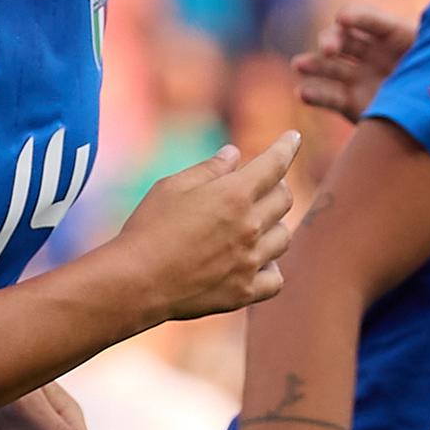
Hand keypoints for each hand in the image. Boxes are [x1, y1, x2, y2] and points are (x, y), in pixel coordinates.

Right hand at [111, 130, 301, 321]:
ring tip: (252, 226)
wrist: (136, 282)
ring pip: (284, 237)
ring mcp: (250, 262)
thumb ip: (209, 169)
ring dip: (273, 226)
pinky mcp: (244, 292)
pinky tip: (255, 262)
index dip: (287, 146)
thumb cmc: (148, 229)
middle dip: (274, 187)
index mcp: (234, 195)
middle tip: (257, 189)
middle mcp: (249, 227)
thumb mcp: (172, 187)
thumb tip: (234, 154)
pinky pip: (276, 278)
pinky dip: (271, 268)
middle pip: (284, 199)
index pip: (274, 164)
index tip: (293, 138)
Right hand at [292, 11, 411, 118]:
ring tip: (301, 65)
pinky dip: (316, 94)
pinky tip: (302, 92)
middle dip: (333, 40)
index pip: (374, 22)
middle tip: (328, 48)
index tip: (343, 18)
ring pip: (332, 66)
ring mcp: (360, 77)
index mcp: (395, 36)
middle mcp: (373, 53)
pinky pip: (330, 96)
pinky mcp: (351, 103)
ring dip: (315, 63)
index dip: (358, 18)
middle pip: (346, 40)